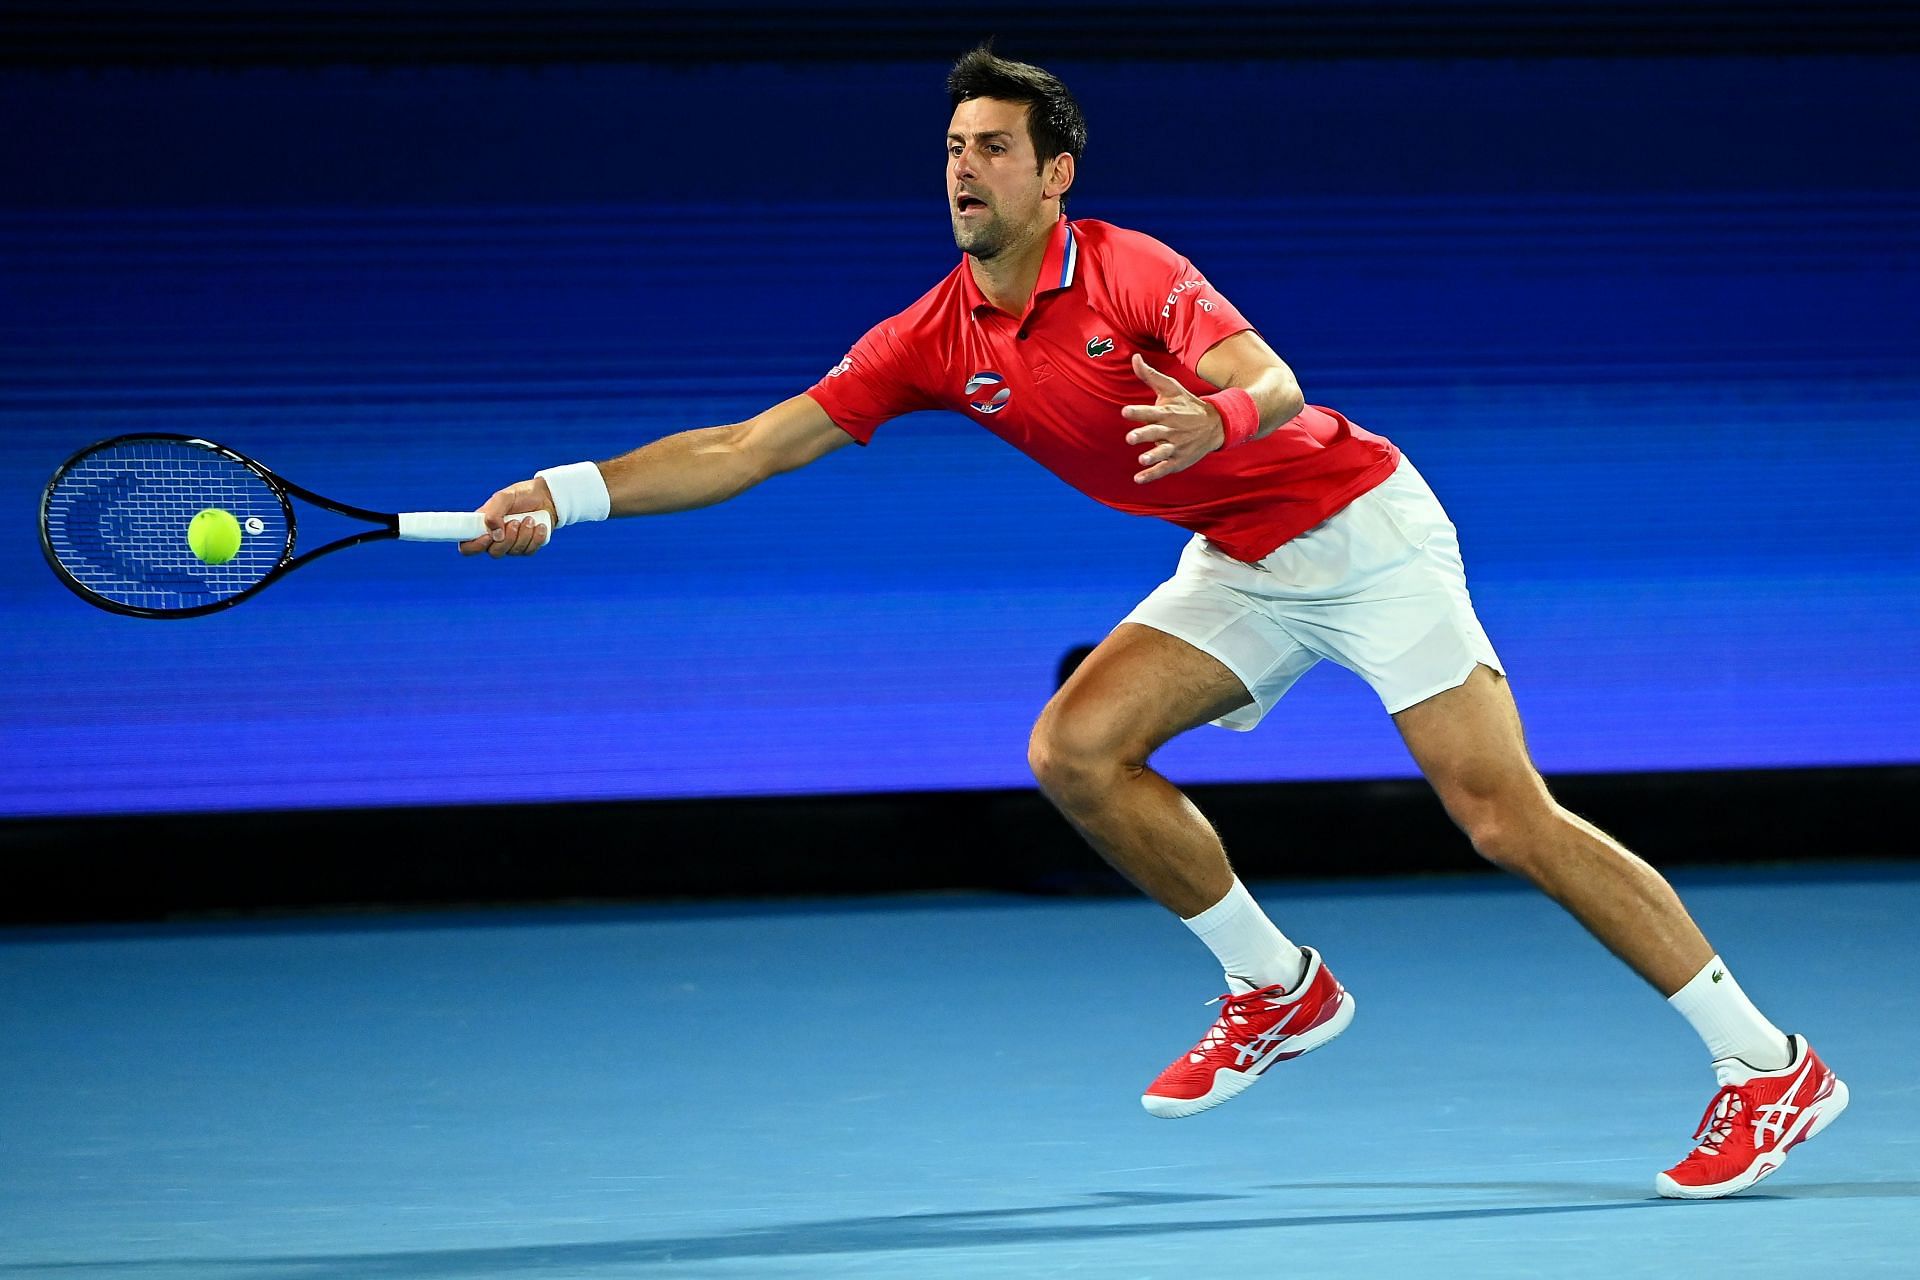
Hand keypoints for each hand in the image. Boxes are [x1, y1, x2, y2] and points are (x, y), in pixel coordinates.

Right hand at [459, 478, 555, 556]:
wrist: (546, 497)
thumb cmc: (522, 495)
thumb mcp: (504, 497)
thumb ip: (494, 513)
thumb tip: (495, 535)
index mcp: (483, 526)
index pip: (468, 547)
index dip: (474, 547)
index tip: (488, 536)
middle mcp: (495, 539)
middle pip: (494, 553)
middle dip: (507, 538)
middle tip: (516, 521)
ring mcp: (512, 545)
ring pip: (513, 552)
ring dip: (524, 534)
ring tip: (530, 519)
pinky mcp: (528, 547)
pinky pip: (529, 551)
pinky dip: (536, 538)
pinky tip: (540, 526)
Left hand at [1120, 354, 1222, 483]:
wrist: (1216, 425)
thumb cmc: (1188, 405)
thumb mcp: (1171, 388)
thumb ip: (1150, 376)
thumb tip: (1134, 357)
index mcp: (1167, 413)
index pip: (1151, 412)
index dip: (1138, 412)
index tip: (1125, 411)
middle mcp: (1171, 430)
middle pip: (1155, 432)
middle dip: (1144, 435)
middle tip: (1130, 438)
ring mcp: (1176, 446)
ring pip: (1163, 452)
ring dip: (1153, 456)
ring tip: (1142, 459)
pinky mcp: (1178, 460)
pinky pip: (1164, 468)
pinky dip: (1152, 475)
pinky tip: (1138, 479)